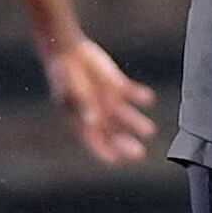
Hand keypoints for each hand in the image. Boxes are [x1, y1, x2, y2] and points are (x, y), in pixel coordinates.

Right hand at [45, 37, 156, 164]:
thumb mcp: (70, 90)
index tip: (115, 160)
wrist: (66, 51)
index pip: (95, 141)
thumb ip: (82, 104)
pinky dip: (141, 96)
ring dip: (138, 124)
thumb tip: (92, 120)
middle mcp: (99, 114)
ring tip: (149, 131)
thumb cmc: (63, 74)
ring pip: (127, 117)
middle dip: (126, 144)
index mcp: (83, 119)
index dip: (104, 152)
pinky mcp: (118, 85)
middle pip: (114, 134)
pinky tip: (148, 99)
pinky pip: (133, 93)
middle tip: (138, 153)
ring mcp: (109, 100)